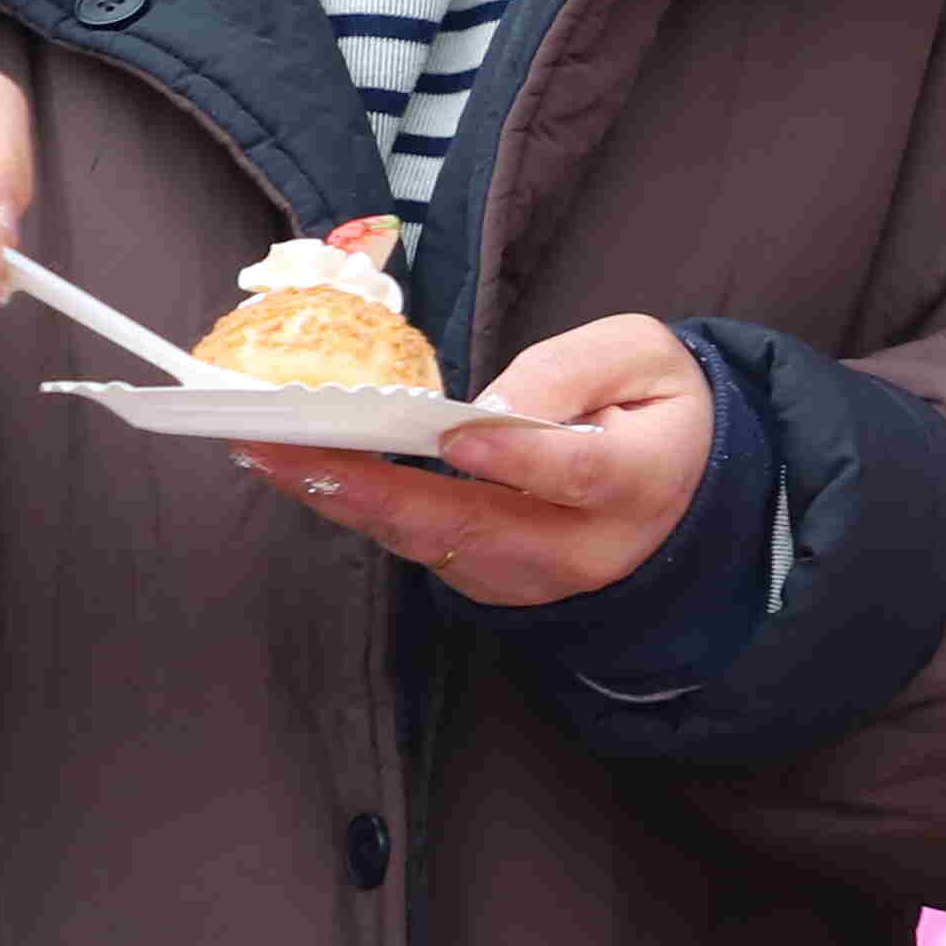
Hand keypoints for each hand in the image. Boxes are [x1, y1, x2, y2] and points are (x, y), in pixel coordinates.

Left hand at [254, 314, 714, 607]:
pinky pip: (422, 549)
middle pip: (474, 526)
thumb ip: (574, 368)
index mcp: (642, 480)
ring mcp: (535, 579)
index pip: (581, 476)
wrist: (677, 490)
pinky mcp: (494, 587)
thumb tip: (486, 404)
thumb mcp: (641, 357)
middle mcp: (586, 548)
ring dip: (345, 501)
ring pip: (433, 544)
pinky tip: (309, 472)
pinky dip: (363, 511)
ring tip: (267, 453)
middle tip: (283, 444)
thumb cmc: (654, 408)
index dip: (518, 457)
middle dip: (370, 487)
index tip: (453, 433)